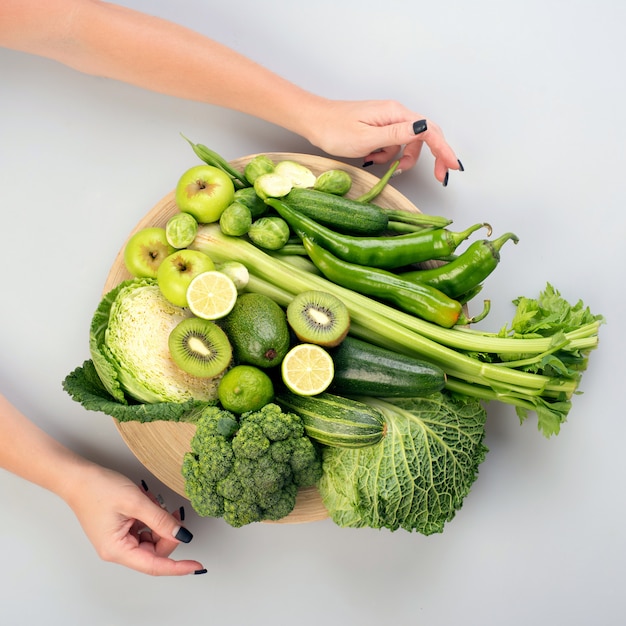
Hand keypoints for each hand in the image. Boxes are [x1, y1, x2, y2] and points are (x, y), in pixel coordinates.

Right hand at [65, 464, 205, 575]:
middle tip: (174, 513)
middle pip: (155, 551)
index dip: (178, 566)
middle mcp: (117, 550)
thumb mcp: (136, 502)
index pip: (154, 565)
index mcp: (117, 550)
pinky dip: (151, 518)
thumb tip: (182, 534)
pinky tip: (148, 502)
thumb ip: (160, 520)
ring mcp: (119, 540)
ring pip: (152, 540)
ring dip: (159, 523)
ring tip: (154, 501)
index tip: (197, 565)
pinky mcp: (121, 530)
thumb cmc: (98, 489)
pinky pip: (144, 530)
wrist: (78, 477)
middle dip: (168, 533)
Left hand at [305, 99, 462, 182]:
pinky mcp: (379, 127)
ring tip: (379, 163)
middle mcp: (395, 113)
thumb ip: (397, 135)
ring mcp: (387, 120)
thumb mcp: (366, 138)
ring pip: (407, 143)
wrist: (313, 121)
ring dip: (400, 158)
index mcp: (395, 113)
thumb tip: (424, 128)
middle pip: (424, 136)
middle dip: (432, 157)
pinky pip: (393, 144)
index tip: (453, 167)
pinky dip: (386, 155)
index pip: (429, 130)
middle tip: (438, 177)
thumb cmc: (333, 129)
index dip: (444, 149)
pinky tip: (371, 157)